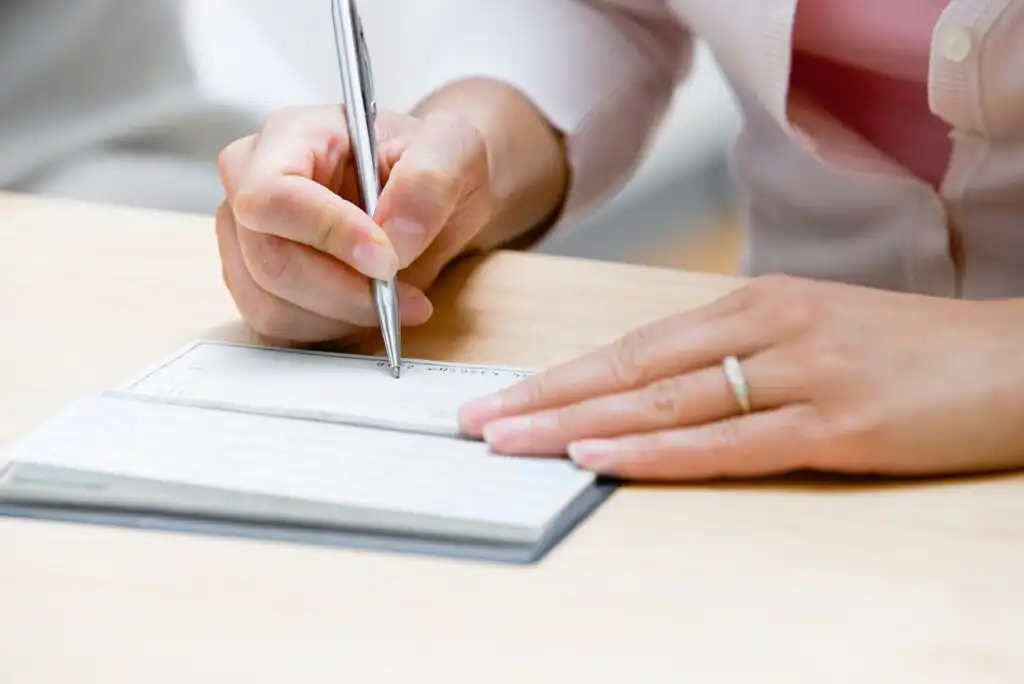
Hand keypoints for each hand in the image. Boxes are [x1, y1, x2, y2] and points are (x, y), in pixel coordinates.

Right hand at [215, 105, 492, 345]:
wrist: (431, 195)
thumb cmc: (432, 162)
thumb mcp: (452, 150)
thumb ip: (427, 184)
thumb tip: (394, 239)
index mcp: (289, 137)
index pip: (274, 195)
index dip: (327, 234)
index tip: (387, 260)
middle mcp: (252, 186)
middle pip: (270, 261)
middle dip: (344, 291)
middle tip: (405, 297)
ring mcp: (247, 240)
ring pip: (271, 306)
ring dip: (342, 316)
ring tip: (396, 300)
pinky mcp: (259, 286)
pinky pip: (278, 330)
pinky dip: (330, 331)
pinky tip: (368, 309)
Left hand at [458, 275, 1023, 480]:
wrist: (1014, 359)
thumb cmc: (905, 349)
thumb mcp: (808, 331)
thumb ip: (734, 354)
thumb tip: (656, 388)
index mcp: (752, 303)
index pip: (631, 344)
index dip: (560, 374)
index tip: (501, 395)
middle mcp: (763, 327)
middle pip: (628, 369)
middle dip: (543, 398)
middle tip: (476, 422)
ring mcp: (798, 373)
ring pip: (662, 403)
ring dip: (577, 424)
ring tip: (511, 442)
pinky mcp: (836, 423)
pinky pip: (726, 442)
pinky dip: (656, 453)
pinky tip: (601, 461)